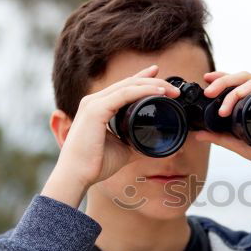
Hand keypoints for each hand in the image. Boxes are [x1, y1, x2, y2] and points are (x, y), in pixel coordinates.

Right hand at [42, 65, 179, 206]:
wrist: (77, 175)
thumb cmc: (95, 164)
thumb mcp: (122, 149)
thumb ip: (136, 142)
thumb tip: (154, 144)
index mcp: (98, 107)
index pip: (123, 87)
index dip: (142, 78)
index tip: (159, 74)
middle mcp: (94, 101)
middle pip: (127, 83)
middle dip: (152, 81)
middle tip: (173, 88)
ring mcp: (93, 103)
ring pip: (128, 86)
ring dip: (152, 85)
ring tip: (171, 90)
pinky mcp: (95, 110)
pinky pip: (124, 95)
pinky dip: (143, 91)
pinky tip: (158, 92)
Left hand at [194, 71, 250, 192]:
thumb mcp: (246, 148)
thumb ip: (224, 140)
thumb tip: (199, 135)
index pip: (241, 84)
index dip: (223, 79)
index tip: (207, 81)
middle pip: (245, 77)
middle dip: (224, 80)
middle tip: (209, 91)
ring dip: (235, 89)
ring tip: (222, 105)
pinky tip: (243, 97)